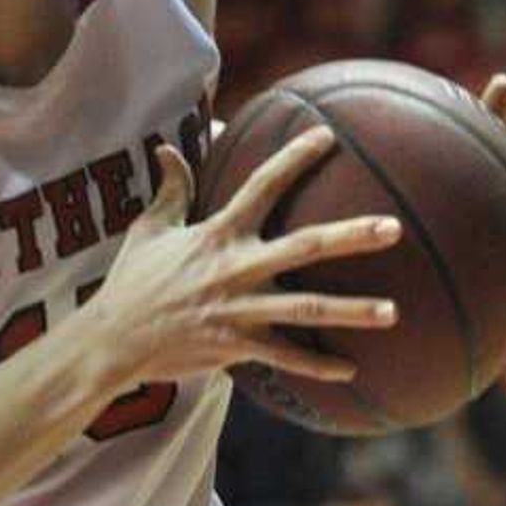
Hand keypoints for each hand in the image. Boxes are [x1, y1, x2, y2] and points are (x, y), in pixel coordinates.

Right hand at [87, 126, 402, 389]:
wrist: (112, 341)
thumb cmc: (131, 284)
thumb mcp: (146, 230)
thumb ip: (169, 190)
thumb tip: (165, 148)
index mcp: (217, 234)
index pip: (262, 185)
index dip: (295, 158)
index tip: (328, 137)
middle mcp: (235, 268)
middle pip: (305, 247)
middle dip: (352, 237)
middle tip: (393, 228)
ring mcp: (238, 309)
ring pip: (307, 308)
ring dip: (352, 310)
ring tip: (393, 311)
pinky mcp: (235, 346)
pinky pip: (285, 356)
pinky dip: (317, 365)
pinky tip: (350, 369)